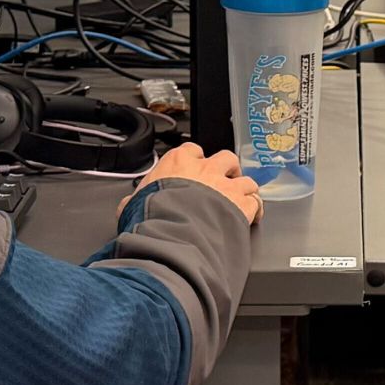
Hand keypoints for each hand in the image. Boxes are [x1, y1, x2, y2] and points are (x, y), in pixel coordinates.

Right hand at [139, 142, 262, 226]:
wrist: (170, 234)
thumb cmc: (151, 217)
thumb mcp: (134, 203)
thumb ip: (137, 198)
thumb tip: (129, 204)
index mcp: (179, 163)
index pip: (193, 150)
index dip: (196, 160)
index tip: (195, 169)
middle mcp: (206, 170)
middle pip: (226, 158)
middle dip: (227, 169)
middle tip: (222, 182)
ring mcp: (226, 187)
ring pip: (246, 179)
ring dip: (244, 188)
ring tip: (239, 199)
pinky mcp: (240, 206)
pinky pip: (255, 202)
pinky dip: (254, 208)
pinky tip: (251, 216)